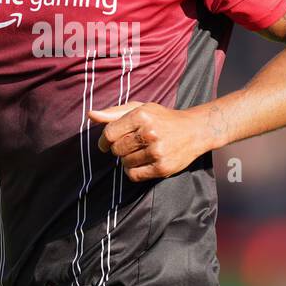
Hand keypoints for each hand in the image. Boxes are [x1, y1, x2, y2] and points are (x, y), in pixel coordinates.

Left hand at [89, 102, 208, 181]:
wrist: (195, 130)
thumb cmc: (162, 118)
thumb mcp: (140, 109)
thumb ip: (114, 113)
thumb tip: (90, 115)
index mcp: (142, 115)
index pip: (109, 133)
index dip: (103, 140)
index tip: (105, 144)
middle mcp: (149, 133)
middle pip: (116, 149)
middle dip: (118, 149)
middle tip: (129, 145)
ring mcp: (157, 151)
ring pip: (125, 163)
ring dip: (127, 159)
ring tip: (140, 152)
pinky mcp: (162, 167)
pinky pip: (134, 175)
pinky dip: (133, 171)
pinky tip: (141, 163)